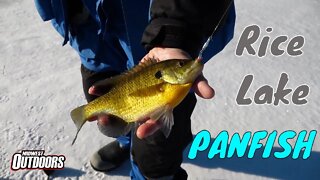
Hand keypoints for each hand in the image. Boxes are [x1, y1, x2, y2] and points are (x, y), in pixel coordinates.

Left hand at [89, 47, 214, 138]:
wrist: (168, 50)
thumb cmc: (180, 64)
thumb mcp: (191, 72)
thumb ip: (198, 83)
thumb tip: (210, 93)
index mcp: (162, 103)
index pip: (156, 119)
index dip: (150, 126)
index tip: (141, 131)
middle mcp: (147, 101)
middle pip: (133, 116)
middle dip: (120, 121)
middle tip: (107, 122)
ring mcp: (135, 93)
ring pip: (121, 106)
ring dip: (107, 110)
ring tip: (96, 115)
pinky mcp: (127, 82)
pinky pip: (114, 87)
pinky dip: (103, 89)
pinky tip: (92, 91)